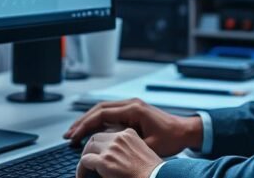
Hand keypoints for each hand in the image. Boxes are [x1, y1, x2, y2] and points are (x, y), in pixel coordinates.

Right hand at [64, 98, 201, 156]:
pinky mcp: (132, 110)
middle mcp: (131, 104)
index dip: (85, 125)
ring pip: (102, 109)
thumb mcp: (148, 145)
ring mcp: (131, 105)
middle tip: (68, 135)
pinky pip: (110, 113)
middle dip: (81, 122)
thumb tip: (106, 149)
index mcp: (134, 109)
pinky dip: (97, 120)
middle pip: (98, 109)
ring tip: (74, 132)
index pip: (102, 114)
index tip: (74, 135)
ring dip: (87, 120)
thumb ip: (127, 144)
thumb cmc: (171, 138)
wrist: (185, 131)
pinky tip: (90, 130)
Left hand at [76, 128, 161, 177]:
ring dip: (85, 157)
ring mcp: (111, 148)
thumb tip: (117, 155)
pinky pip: (85, 161)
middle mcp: (119, 138)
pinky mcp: (104, 161)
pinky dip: (81, 169)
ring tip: (84, 168)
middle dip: (90, 147)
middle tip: (88, 158)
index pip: (109, 131)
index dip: (102, 142)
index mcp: (130, 134)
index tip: (98, 149)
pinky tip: (82, 176)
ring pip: (89, 147)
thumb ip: (128, 148)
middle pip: (96, 137)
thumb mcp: (142, 152)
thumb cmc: (151, 171)